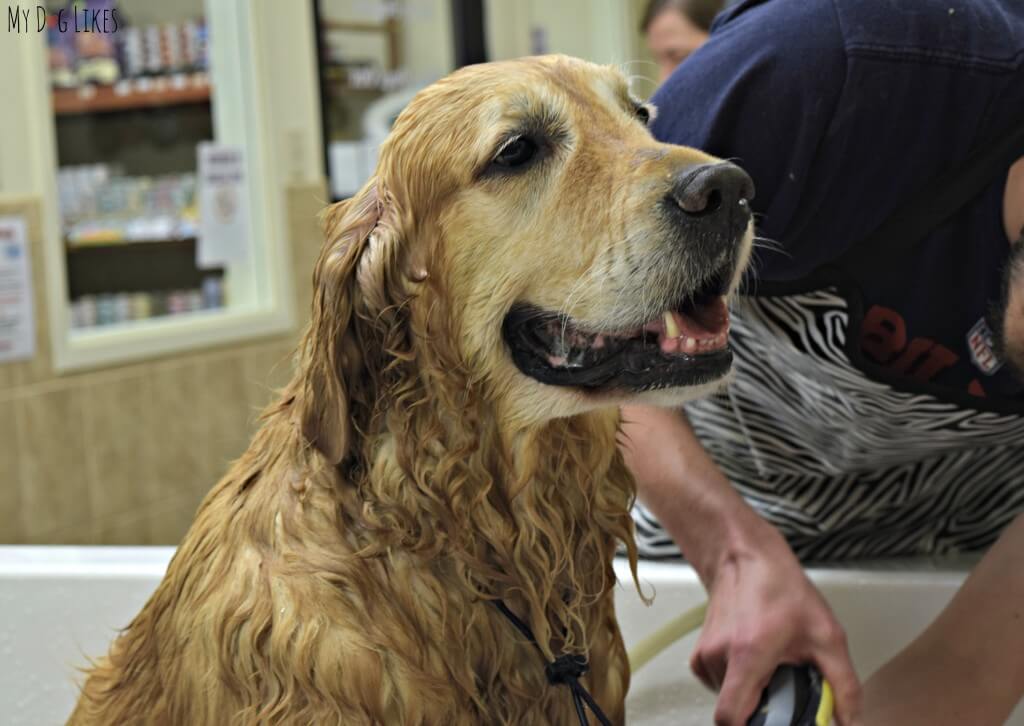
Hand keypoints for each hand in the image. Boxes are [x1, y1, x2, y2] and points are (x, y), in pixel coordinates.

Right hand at [693, 522, 861, 725]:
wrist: (745, 558)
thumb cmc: (779, 587)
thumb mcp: (826, 635)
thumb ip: (843, 684)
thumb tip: (848, 719)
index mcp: (747, 654)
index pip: (730, 718)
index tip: (774, 723)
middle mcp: (719, 656)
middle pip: (736, 711)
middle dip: (764, 712)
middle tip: (786, 692)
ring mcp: (705, 655)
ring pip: (729, 699)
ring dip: (753, 695)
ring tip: (773, 670)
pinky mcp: (700, 655)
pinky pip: (719, 686)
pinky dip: (739, 684)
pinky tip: (756, 663)